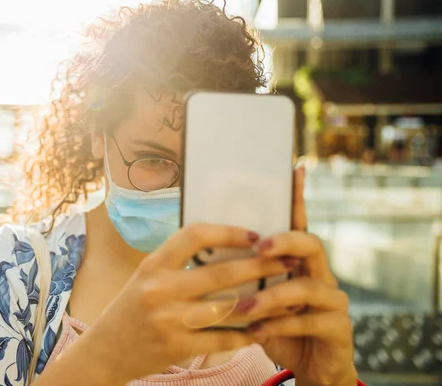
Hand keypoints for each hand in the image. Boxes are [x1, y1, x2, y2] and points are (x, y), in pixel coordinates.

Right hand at [86, 223, 293, 383]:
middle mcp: (159, 289)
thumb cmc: (132, 308)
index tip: (254, 235)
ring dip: (263, 302)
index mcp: (153, 265)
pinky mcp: (178, 348)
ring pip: (229, 308)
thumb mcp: (146, 276)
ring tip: (286, 296)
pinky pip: (223, 338)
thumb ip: (178, 262)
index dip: (228, 232)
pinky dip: (247, 333)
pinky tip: (264, 327)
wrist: (106, 351)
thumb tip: (224, 245)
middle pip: (221, 273)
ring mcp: (169, 320)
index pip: (194, 235)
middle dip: (260, 266)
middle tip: (286, 261)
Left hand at [225, 166, 356, 385]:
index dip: (298, 198)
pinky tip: (257, 331)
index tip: (294, 170)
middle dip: (284, 241)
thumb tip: (198, 253)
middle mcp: (319, 273)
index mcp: (297, 262)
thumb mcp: (252, 300)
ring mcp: (333, 300)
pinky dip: (280, 325)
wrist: (307, 366)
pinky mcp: (338, 328)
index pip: (297, 223)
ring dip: (273, 295)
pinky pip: (309, 320)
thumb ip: (237, 279)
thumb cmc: (272, 325)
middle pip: (310, 243)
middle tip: (258, 247)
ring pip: (308, 285)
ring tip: (244, 307)